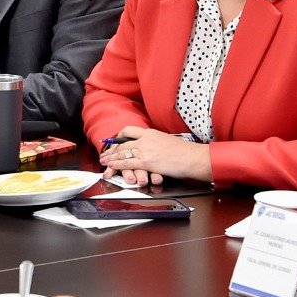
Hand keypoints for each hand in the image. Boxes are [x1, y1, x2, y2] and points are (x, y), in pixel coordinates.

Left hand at [96, 126, 210, 185]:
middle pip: (123, 143)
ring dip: (111, 157)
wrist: (192, 157)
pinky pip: (127, 162)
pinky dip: (117, 164)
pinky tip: (112, 166)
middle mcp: (146, 139)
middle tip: (105, 154)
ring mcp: (145, 150)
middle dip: (112, 149)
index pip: (129, 131)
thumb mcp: (167, 141)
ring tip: (104, 161)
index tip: (115, 141)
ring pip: (122, 152)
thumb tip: (152, 146)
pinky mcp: (146, 161)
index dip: (119, 136)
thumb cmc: (185, 152)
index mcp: (151, 133)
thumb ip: (156, 142)